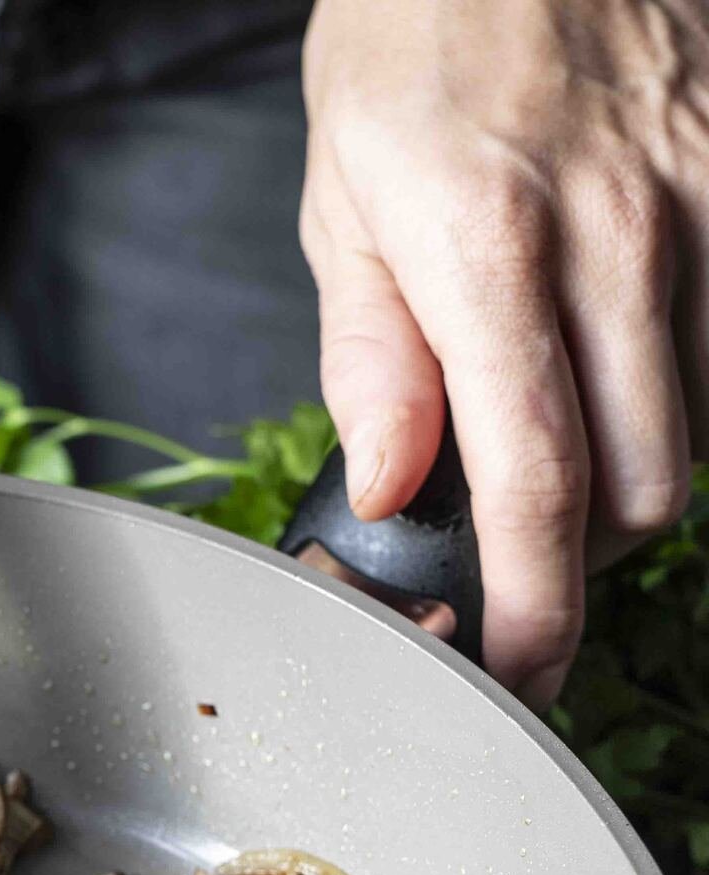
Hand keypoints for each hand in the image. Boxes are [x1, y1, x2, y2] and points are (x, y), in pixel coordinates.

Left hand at [300, 0, 707, 705]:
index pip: (536, 487)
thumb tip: (390, 487)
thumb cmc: (413, 37)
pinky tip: (620, 367)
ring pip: (699, 429)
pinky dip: (680, 395)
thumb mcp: (341, 198)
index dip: (535, 610)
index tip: (520, 671)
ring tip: (560, 440)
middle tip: (520, 546)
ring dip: (632, 475)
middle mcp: (619, 235)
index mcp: (490, 252)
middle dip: (582, 554)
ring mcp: (704, 201)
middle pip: (645, 489)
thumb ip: (371, 358)